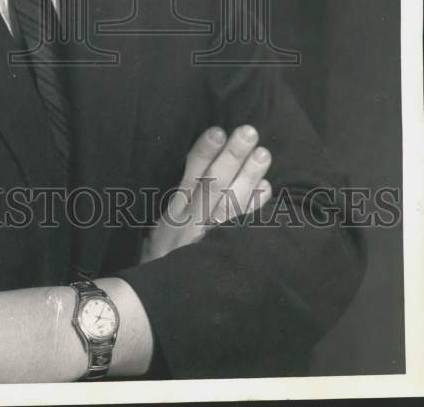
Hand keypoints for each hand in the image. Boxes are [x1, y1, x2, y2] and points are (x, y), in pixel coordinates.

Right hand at [140, 124, 271, 262]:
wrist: (165, 295)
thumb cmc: (164, 252)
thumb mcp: (158, 224)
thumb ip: (176, 198)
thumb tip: (197, 160)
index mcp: (174, 211)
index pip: (189, 176)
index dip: (203, 152)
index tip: (218, 131)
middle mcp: (193, 222)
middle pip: (214, 184)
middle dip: (232, 157)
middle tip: (249, 132)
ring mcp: (212, 237)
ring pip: (232, 203)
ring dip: (249, 176)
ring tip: (263, 153)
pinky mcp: (226, 251)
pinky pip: (244, 227)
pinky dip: (255, 206)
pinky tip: (267, 188)